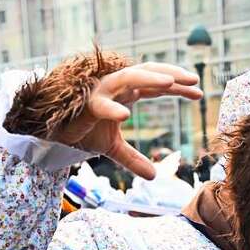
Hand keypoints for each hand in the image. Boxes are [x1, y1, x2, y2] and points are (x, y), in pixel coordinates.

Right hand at [54, 62, 201, 178]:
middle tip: (195, 80)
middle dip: (171, 74)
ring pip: (127, 78)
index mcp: (125, 92)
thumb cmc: (82, 131)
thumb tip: (154, 176)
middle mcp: (114, 86)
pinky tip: (125, 115)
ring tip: (169, 83)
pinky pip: (100, 104)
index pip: (155, 83)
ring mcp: (100, 92)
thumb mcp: (112, 149)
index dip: (177, 86)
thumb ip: (133, 159)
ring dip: (148, 79)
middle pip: (147, 73)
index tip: (199, 92)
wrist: (51, 132)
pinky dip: (112, 109)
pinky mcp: (85, 105)